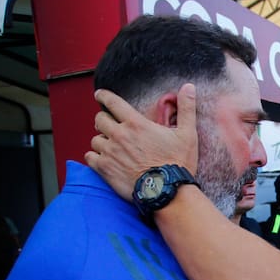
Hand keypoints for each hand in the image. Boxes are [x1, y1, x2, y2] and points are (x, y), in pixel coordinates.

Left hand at [84, 85, 198, 200]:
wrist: (167, 192)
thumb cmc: (178, 163)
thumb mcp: (187, 134)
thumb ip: (186, 108)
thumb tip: (189, 87)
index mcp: (136, 124)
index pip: (113, 102)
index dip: (104, 96)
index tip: (99, 94)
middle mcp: (119, 135)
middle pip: (99, 119)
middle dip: (103, 119)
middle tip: (108, 124)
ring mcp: (110, 153)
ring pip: (95, 139)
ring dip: (101, 140)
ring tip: (108, 145)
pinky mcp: (105, 169)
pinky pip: (90, 157)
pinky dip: (94, 156)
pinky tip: (101, 158)